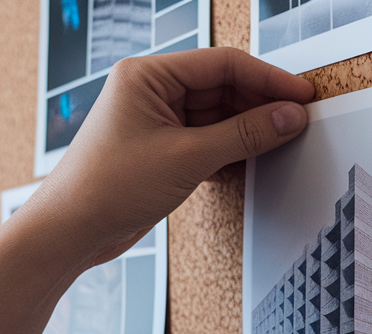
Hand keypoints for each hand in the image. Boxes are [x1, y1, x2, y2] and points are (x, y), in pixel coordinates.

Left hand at [18, 47, 314, 266]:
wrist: (70, 232)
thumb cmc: (106, 188)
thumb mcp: (187, 158)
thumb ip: (243, 135)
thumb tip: (288, 117)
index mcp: (147, 75)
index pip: (222, 64)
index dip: (267, 78)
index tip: (301, 96)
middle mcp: (150, 91)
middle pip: (222, 86)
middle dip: (260, 103)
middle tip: (298, 120)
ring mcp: (155, 121)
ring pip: (216, 114)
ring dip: (247, 128)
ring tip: (282, 139)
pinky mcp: (160, 149)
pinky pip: (206, 138)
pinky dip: (231, 147)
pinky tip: (254, 157)